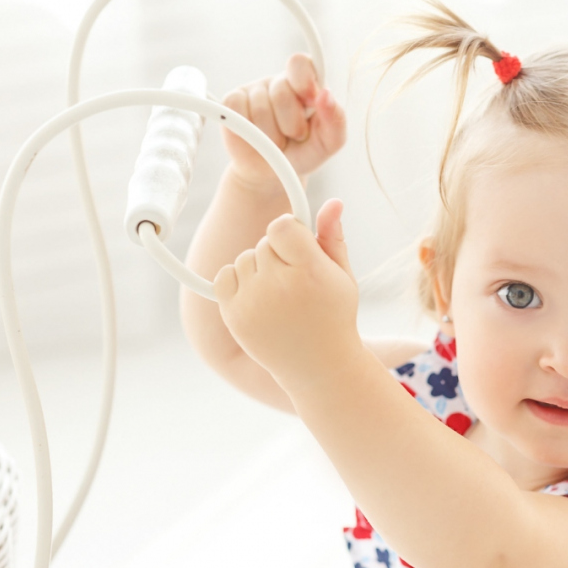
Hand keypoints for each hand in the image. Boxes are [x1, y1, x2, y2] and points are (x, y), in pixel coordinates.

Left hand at [214, 200, 358, 389]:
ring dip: (258, 268)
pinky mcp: (234, 315)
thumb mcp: (343, 276)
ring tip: (278, 292)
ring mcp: (253, 302)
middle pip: (263, 242)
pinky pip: (224, 277)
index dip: (290, 231)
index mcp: (310, 272)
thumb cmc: (334, 316)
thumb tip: (333, 200)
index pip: (281, 226)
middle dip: (277, 253)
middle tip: (294, 279)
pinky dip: (237, 282)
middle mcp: (279, 286)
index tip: (299, 246)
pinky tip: (258, 296)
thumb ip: (333, 236)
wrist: (318, 367)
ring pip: (243, 258)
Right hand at [222, 53, 346, 189]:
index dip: (304, 81)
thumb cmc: (304, 151)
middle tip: (296, 135)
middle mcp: (279, 82)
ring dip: (272, 135)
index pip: (300, 63)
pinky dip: (249, 132)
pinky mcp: (232, 102)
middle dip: (291, 123)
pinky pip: (237, 110)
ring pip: (260, 107)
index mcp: (306, 83)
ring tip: (276, 141)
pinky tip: (256, 137)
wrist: (275, 174)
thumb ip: (336, 119)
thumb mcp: (329, 141)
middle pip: (281, 91)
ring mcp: (254, 90)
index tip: (310, 101)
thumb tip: (326, 94)